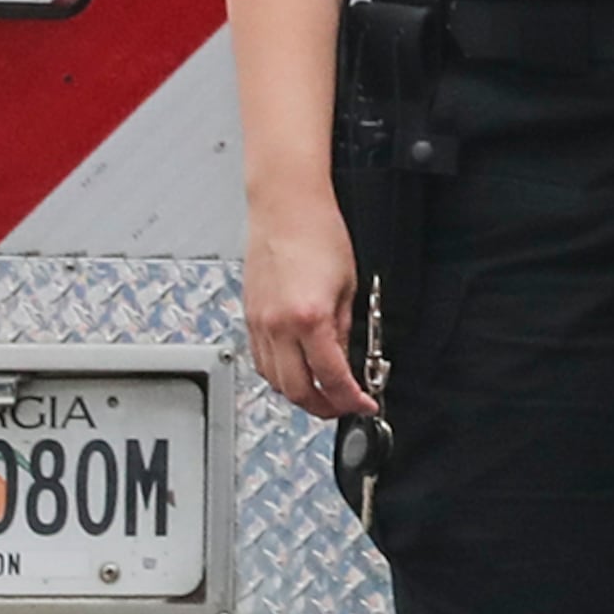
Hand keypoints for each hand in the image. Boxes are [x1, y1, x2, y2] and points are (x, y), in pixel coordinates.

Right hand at [244, 186, 376, 414]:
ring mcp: (259, 322)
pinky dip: (279, 375)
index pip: (332, 378)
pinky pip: (260, 360)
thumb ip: (344, 330)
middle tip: (344, 407)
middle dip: (324, 407)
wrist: (285, 206)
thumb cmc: (318, 233)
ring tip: (323, 394)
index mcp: (310, 318)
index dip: (351, 400)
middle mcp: (278, 325)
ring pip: (274, 380)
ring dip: (300, 395)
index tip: (364, 404)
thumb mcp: (347, 287)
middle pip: (297, 390)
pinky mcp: (249, 316)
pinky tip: (296, 372)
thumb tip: (345, 360)